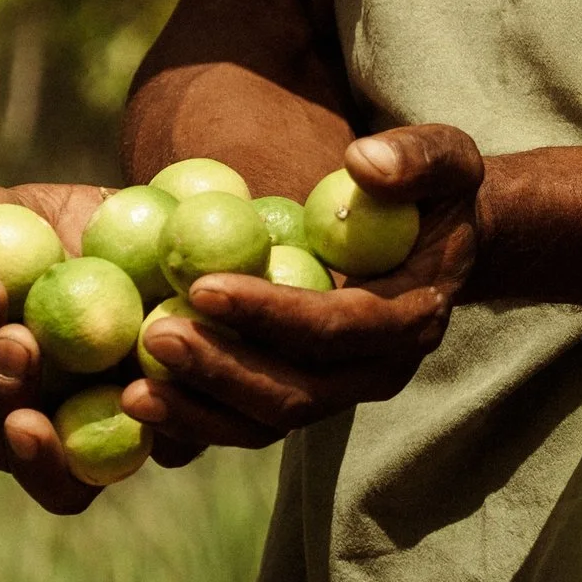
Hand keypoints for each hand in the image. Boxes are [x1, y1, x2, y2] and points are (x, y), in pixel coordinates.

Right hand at [0, 180, 212, 513]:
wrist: (183, 243)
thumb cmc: (98, 227)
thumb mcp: (54, 210)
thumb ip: (4, 211)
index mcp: (2, 367)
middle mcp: (43, 419)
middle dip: (0, 393)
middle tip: (18, 341)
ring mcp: (103, 442)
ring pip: (61, 483)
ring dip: (51, 446)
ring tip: (84, 392)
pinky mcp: (172, 441)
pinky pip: (163, 451)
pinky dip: (162, 422)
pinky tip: (166, 384)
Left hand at [120, 124, 482, 450]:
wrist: (444, 246)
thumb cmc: (438, 193)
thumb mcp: (446, 160)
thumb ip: (415, 159)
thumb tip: (361, 163)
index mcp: (411, 318)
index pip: (335, 327)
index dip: (270, 311)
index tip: (204, 284)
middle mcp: (379, 373)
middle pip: (297, 392)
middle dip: (223, 369)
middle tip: (155, 333)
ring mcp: (342, 395)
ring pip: (269, 422)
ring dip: (201, 410)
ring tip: (135, 389)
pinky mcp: (308, 397)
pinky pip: (250, 422)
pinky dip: (199, 420)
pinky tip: (142, 402)